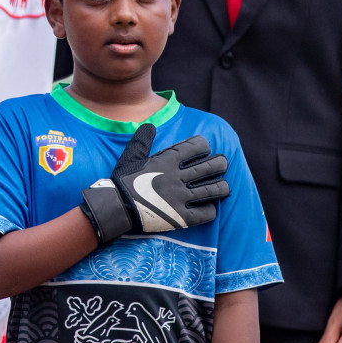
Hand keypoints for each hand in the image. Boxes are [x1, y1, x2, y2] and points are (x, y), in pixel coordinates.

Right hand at [81, 125, 229, 243]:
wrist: (117, 208)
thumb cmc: (123, 181)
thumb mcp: (131, 156)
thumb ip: (142, 140)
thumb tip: (150, 125)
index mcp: (167, 160)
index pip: (197, 147)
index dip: (204, 146)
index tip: (205, 149)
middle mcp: (178, 177)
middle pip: (210, 167)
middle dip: (220, 164)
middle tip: (222, 164)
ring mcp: (181, 198)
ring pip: (213, 190)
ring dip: (222, 187)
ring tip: (224, 186)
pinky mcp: (182, 217)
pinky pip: (206, 213)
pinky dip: (211, 209)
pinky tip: (210, 206)